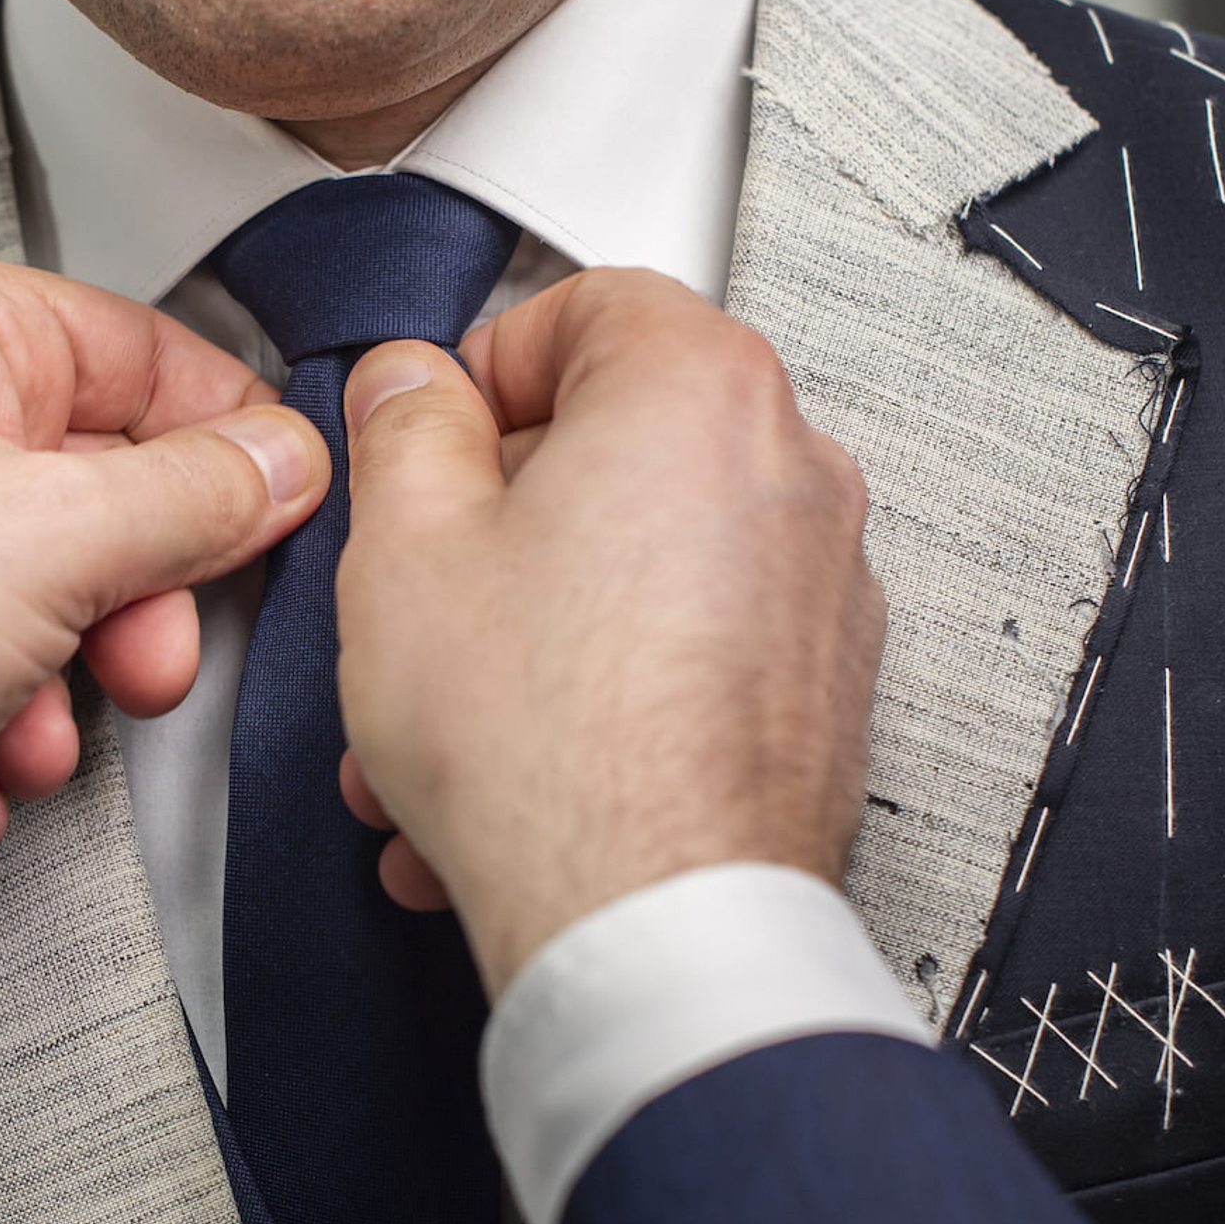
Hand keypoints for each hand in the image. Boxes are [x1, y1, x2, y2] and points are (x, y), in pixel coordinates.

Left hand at [0, 255, 326, 911]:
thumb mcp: (61, 541)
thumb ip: (198, 498)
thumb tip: (283, 464)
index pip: (134, 350)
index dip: (220, 438)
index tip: (279, 510)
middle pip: (92, 492)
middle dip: (128, 606)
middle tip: (146, 659)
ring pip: (37, 602)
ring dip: (56, 694)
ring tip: (24, 735)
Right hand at [333, 268, 884, 996]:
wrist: (651, 922)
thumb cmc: (551, 746)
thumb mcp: (404, 546)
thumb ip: (402, 428)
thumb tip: (411, 388)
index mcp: (699, 390)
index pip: (589, 301)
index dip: (485, 360)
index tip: (432, 427)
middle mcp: (792, 471)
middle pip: (618, 443)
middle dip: (498, 520)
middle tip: (425, 577)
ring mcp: (823, 587)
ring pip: (642, 564)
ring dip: (533, 623)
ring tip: (448, 713)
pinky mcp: (823, 691)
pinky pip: (687, 651)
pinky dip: (604, 686)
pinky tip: (517, 763)